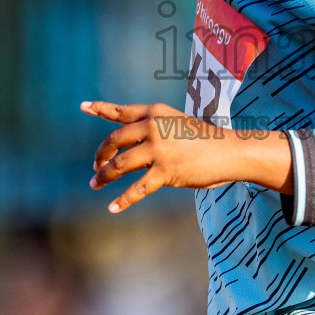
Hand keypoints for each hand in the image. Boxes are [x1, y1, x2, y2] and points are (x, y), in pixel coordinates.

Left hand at [83, 100, 291, 212]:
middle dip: (102, 154)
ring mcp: (158, 149)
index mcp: (156, 113)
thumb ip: (155, 132)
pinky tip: (112, 208)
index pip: (122, 111)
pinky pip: (137, 189)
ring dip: (104, 176)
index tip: (83, 106)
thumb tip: (133, 150)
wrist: (230, 151)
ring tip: (96, 183)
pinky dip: (123, 200)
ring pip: (120, 165)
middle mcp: (153, 127)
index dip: (101, 109)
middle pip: (115, 140)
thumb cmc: (206, 140)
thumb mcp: (177, 126)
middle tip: (96, 165)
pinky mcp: (165, 171)